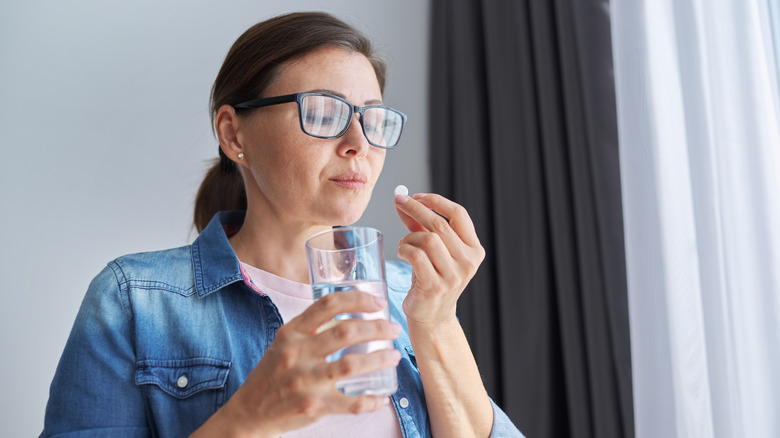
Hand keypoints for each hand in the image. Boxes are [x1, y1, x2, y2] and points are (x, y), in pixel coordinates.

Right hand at [209, 291, 400, 436]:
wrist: (249, 412)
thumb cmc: (272, 374)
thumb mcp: (284, 343)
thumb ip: (310, 328)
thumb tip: (349, 311)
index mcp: (291, 333)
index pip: (327, 305)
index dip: (358, 299)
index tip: (378, 302)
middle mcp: (297, 353)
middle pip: (346, 332)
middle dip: (378, 328)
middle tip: (393, 330)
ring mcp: (305, 381)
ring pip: (353, 364)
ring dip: (380, 359)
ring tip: (394, 356)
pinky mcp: (313, 406)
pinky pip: (351, 403)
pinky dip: (371, 400)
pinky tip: (382, 397)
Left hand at [394, 193, 484, 326]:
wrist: (432, 317)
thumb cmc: (431, 279)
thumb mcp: (432, 250)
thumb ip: (419, 225)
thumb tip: (402, 199)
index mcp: (474, 250)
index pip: (459, 214)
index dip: (437, 201)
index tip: (417, 195)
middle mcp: (468, 262)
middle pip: (440, 224)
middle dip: (416, 209)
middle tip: (400, 202)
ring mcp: (453, 276)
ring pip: (428, 239)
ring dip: (409, 236)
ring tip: (404, 243)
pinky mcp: (435, 287)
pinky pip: (416, 256)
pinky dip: (404, 249)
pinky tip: (402, 253)